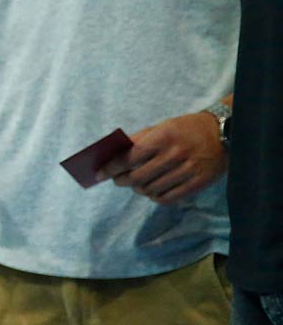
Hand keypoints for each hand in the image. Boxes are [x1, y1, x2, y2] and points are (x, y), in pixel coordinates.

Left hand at [100, 112, 225, 204]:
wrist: (226, 134)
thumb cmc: (187, 129)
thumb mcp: (163, 126)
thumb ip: (139, 139)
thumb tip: (115, 154)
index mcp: (162, 138)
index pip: (129, 158)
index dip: (111, 168)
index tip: (100, 174)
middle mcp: (174, 155)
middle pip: (138, 177)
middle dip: (121, 181)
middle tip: (118, 180)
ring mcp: (187, 171)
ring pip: (151, 189)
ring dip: (138, 189)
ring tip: (136, 185)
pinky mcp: (198, 184)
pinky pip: (169, 198)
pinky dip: (155, 197)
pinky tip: (152, 192)